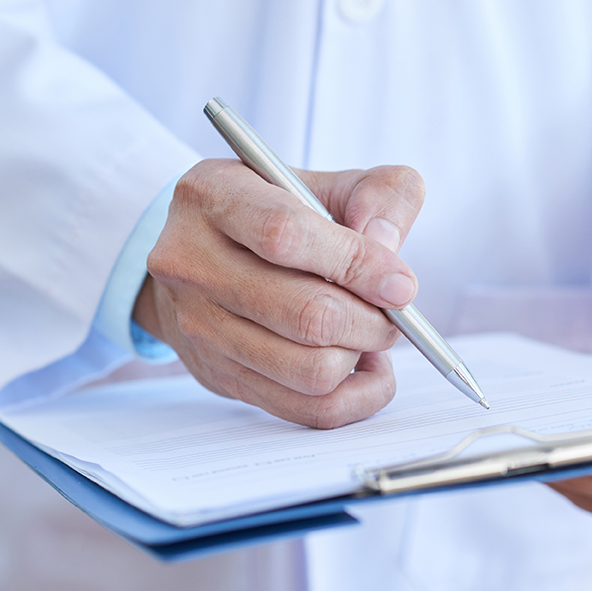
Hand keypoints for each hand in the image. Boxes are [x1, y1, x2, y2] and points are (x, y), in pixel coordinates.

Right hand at [134, 159, 425, 428]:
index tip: (401, 283)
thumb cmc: (271, 213)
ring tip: (370, 332)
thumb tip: (389, 252)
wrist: (198, 255)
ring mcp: (199, 326)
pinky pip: (305, 410)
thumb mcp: (322, 180)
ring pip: (309, 371)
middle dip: (370, 320)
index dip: (357, 264)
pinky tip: (361, 365)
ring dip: (360, 356)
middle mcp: (191, 263)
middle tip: (393, 312)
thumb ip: (374, 195)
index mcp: (212, 197)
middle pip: (304, 316)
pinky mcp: (218, 375)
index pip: (286, 236)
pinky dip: (354, 395)